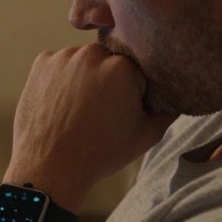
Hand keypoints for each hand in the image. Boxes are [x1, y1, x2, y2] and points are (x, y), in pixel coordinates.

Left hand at [7, 43, 176, 208]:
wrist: (50, 167)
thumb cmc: (100, 153)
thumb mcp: (146, 136)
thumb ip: (169, 110)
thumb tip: (179, 96)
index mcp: (124, 68)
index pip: (139, 68)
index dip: (136, 89)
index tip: (126, 108)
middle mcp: (93, 54)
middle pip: (111, 60)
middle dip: (111, 79)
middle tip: (103, 109)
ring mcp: (64, 57)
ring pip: (84, 60)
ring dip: (86, 76)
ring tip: (80, 108)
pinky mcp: (41, 63)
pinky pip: (60, 64)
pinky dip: (62, 78)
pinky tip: (62, 103)